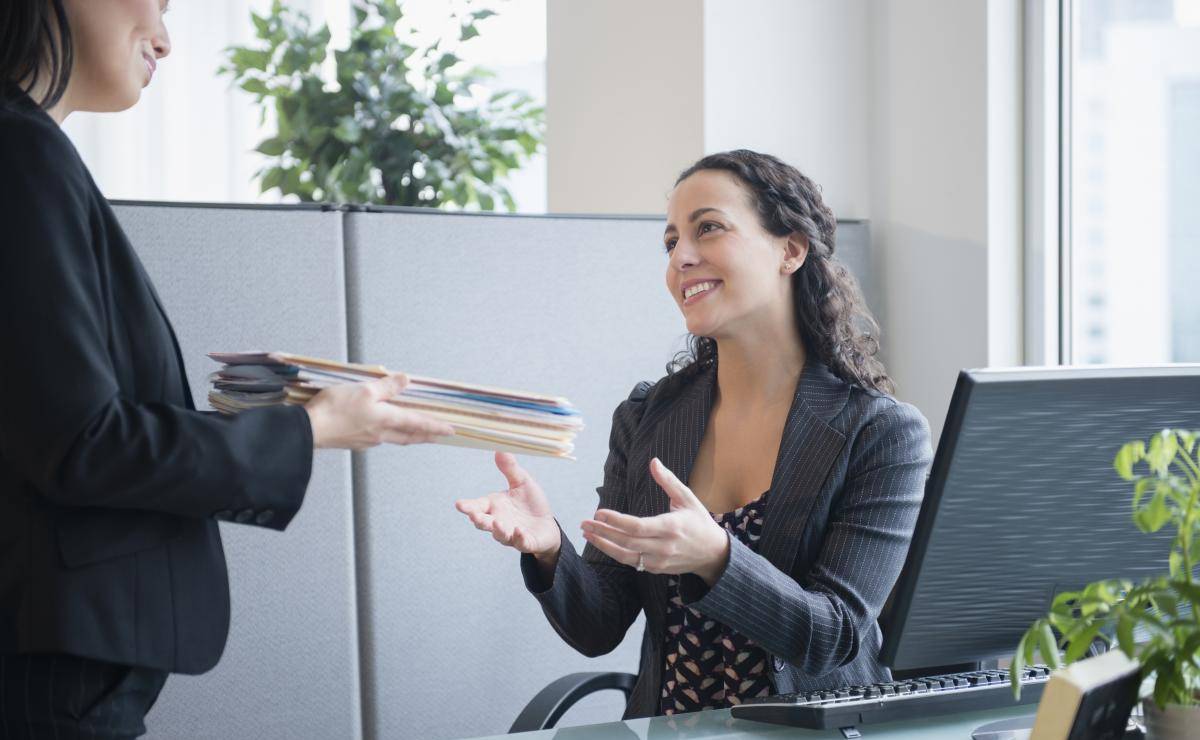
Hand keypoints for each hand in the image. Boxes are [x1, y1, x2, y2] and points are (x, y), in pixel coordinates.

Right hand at [304, 373, 454, 449]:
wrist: (308, 430)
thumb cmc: (333, 409)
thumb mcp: (363, 389)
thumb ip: (386, 386)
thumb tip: (405, 380)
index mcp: (385, 420)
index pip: (418, 423)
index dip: (436, 426)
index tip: (451, 430)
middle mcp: (380, 433)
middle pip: (410, 435)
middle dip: (426, 435)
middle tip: (440, 436)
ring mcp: (367, 440)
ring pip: (395, 438)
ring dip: (409, 436)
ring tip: (418, 434)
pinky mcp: (354, 442)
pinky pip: (378, 438)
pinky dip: (389, 434)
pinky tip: (385, 430)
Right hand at [455, 452, 561, 561]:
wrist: (546, 525)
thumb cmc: (530, 503)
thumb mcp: (522, 482)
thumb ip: (510, 469)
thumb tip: (499, 449)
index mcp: (494, 506)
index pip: (478, 506)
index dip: (468, 506)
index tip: (459, 504)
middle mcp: (499, 522)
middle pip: (484, 523)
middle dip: (479, 520)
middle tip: (474, 516)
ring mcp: (511, 534)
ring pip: (500, 535)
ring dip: (498, 530)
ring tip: (497, 523)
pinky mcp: (526, 542)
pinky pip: (521, 542)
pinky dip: (519, 538)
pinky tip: (519, 532)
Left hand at [581, 458, 729, 584]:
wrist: (713, 554)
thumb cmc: (699, 522)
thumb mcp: (688, 498)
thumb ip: (668, 481)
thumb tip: (653, 461)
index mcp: (672, 526)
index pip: (638, 526)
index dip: (616, 521)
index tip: (599, 513)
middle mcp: (664, 546)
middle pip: (627, 541)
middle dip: (603, 533)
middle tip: (584, 523)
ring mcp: (660, 560)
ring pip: (626, 555)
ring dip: (604, 545)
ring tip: (587, 534)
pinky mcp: (656, 568)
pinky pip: (632, 562)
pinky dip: (615, 553)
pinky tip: (602, 543)